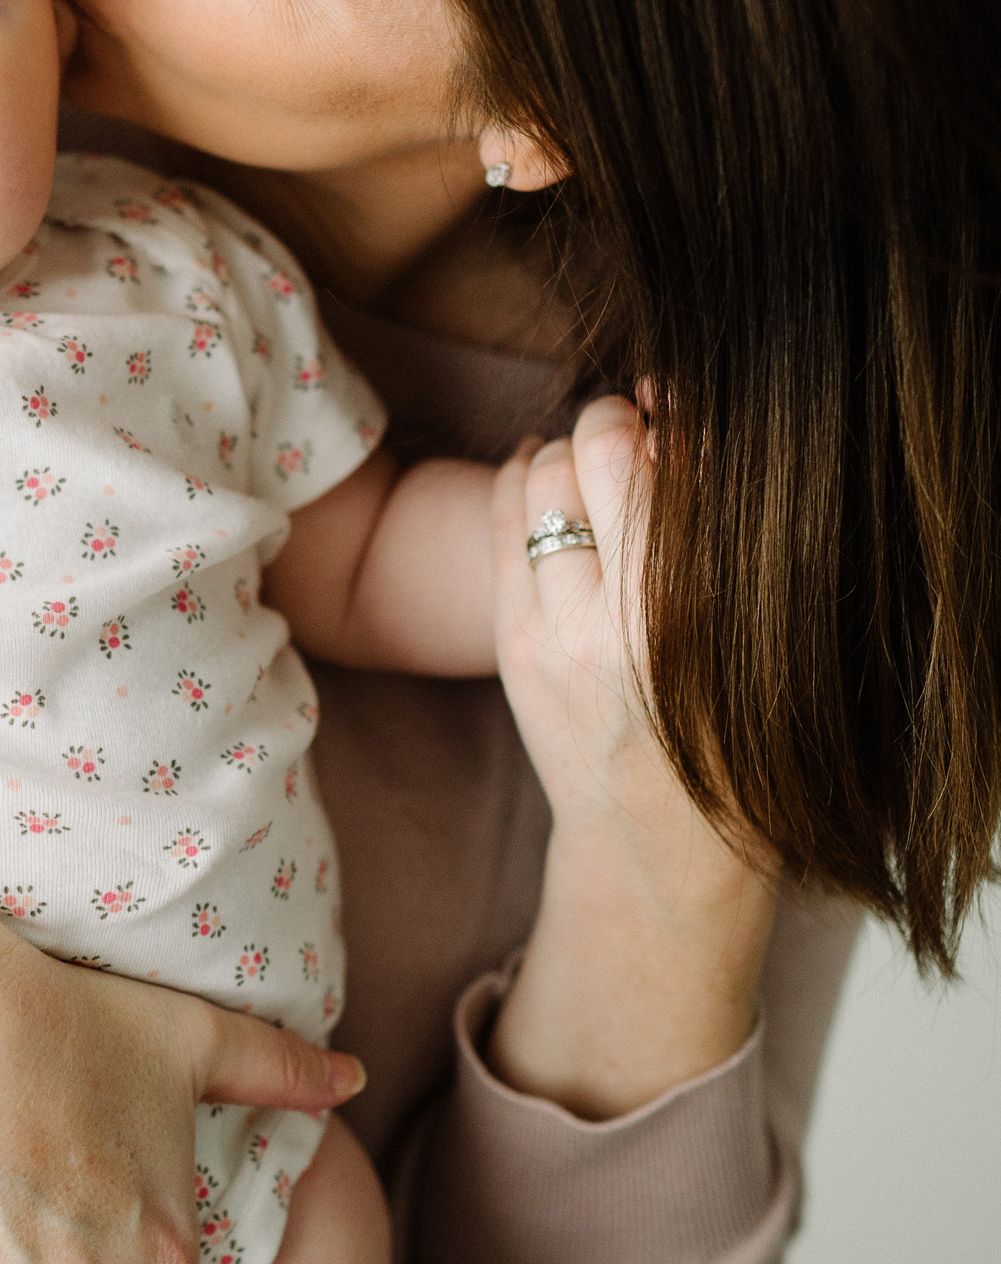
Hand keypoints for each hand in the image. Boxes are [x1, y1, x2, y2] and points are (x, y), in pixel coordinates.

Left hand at [485, 397, 777, 1114]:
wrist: (664, 852)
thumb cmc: (735, 735)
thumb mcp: (763, 639)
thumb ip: (718, 537)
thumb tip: (668, 418)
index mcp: (709, 614)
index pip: (675, 463)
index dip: (671, 416)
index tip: (675, 411)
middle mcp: (631, 619)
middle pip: (599, 452)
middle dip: (612, 421)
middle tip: (628, 427)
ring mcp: (560, 635)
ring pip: (540, 482)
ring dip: (564, 454)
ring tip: (589, 464)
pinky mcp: (514, 649)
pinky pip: (499, 528)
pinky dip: (516, 482)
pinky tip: (540, 473)